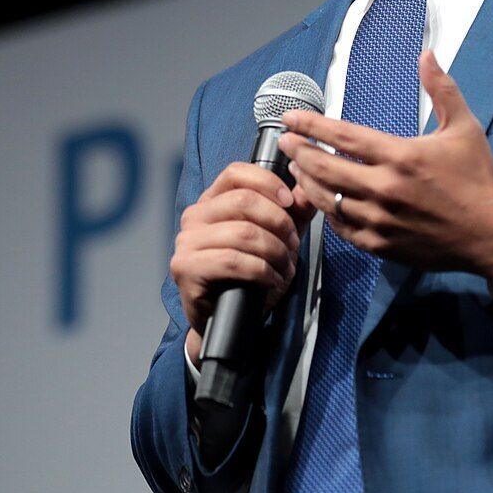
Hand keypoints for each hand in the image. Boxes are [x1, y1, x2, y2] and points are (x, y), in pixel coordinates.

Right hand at [170, 162, 317, 361]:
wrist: (229, 321)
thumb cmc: (250, 276)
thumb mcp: (278, 239)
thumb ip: (294, 214)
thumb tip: (306, 190)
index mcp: (212, 201)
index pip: (236, 172)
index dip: (268, 183)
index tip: (290, 202)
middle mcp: (194, 216)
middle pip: (244, 201)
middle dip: (280, 223)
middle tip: (294, 246)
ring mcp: (186, 242)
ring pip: (243, 232)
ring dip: (275, 252)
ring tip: (286, 269)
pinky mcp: (186, 268)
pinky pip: (232, 261)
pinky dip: (261, 271)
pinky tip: (272, 281)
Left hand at [277, 49, 492, 290]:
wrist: (492, 234)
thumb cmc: (478, 179)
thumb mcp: (464, 128)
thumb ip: (441, 89)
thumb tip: (427, 55)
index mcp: (402, 156)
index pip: (344, 136)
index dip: (312, 125)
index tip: (291, 118)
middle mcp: (385, 189)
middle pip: (325, 168)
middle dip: (299, 152)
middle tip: (284, 141)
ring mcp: (380, 220)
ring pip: (327, 200)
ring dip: (306, 182)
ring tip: (296, 168)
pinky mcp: (381, 245)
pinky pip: (341, 229)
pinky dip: (326, 213)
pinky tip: (319, 201)